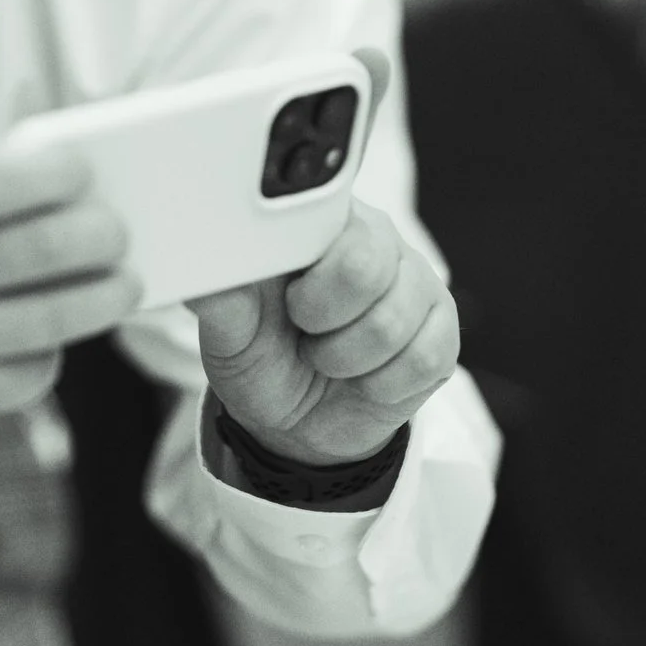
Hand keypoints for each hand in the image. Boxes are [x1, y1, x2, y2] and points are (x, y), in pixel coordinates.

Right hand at [0, 129, 140, 496]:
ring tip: (127, 283)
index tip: (81, 172)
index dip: (48, 175)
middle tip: (118, 229)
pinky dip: (57, 351)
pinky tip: (56, 333)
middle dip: (99, 233)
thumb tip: (2, 143)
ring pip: (53, 317)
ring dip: (108, 297)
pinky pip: (33, 371)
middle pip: (35, 248)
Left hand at [190, 199, 458, 466]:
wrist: (298, 423)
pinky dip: (381, 384)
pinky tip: (363, 378)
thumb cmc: (264, 359)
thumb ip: (221, 300)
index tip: (288, 303)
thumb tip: (202, 273)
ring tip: (328, 357)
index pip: (330, 221)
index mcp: (322, 224)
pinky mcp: (443, 331)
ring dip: (346, 359)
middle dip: (324, 321)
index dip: (307, 275)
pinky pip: (423, 358)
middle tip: (305, 332)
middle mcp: (376, 241)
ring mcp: (416, 284)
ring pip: (394, 321)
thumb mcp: (230, 334)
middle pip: (366, 266)